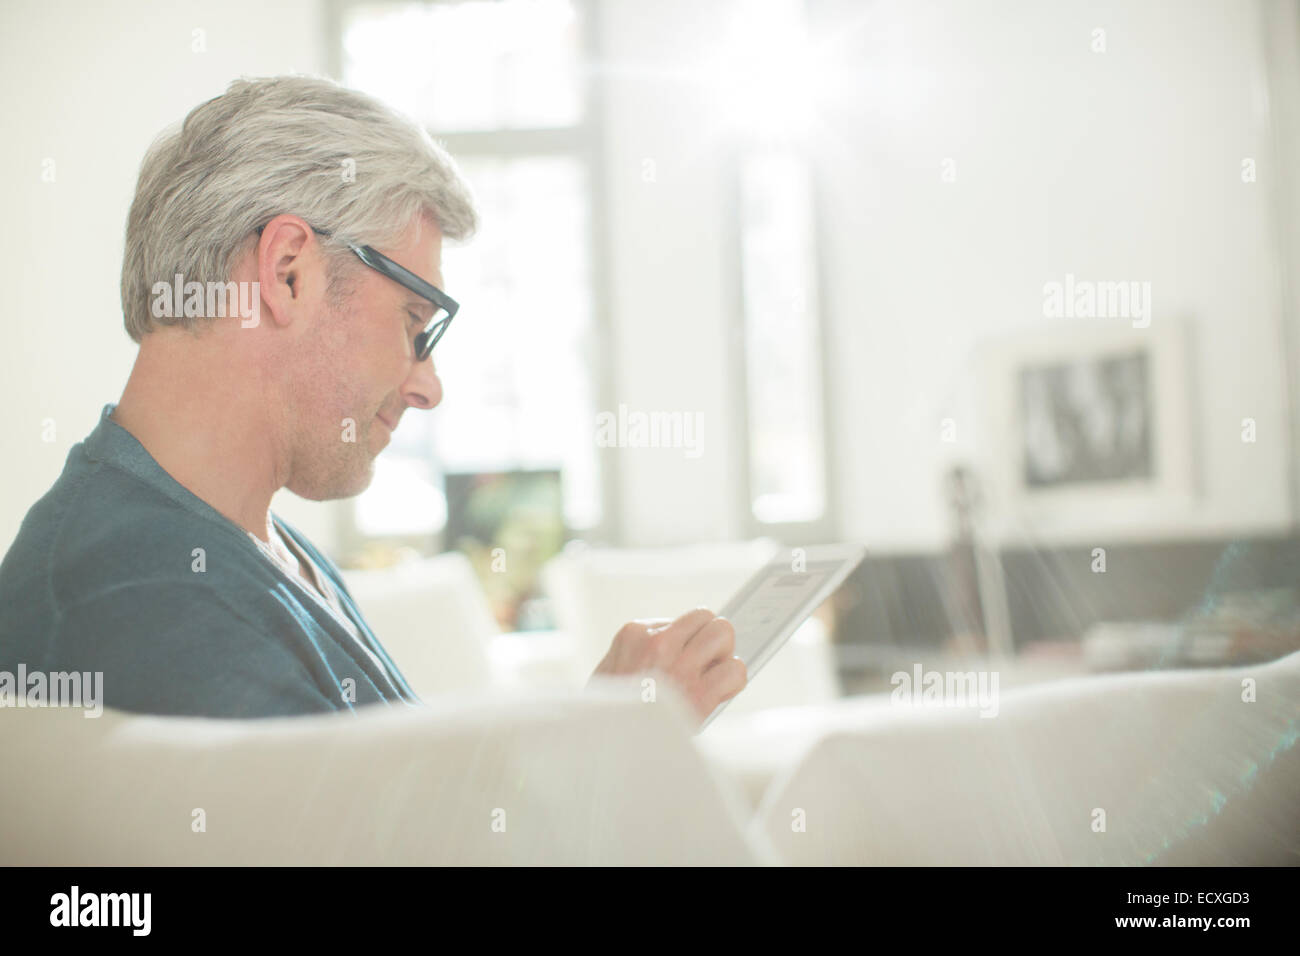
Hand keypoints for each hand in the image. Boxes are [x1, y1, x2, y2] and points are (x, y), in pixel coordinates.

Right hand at [589, 607, 746, 729]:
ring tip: (711, 674)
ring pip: (724, 633)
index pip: (678, 620)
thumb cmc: (608, 717)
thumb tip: (674, 639)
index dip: (685, 642)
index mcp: (634, 634)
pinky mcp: (700, 694)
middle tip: (703, 663)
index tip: (679, 661)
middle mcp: (658, 643)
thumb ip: (639, 650)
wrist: (609, 750)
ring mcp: (680, 666)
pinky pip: (735, 670)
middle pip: (706, 617)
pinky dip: (733, 682)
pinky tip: (719, 694)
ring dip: (723, 655)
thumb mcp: (610, 670)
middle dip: (709, 639)